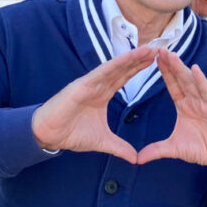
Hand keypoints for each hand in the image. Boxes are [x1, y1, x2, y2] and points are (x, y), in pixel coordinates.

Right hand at [31, 47, 157, 163]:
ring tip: (148, 49)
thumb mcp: (103, 142)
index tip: (155, 61)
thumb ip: (120, 148)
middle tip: (157, 48)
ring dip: (131, 57)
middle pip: (122, 69)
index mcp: (102, 94)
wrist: (48, 135)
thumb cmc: (71, 134)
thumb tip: (135, 158)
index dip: (138, 69)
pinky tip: (129, 57)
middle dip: (139, 59)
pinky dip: (116, 64)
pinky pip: (102, 72)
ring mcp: (89, 83)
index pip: (124, 78)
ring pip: (114, 67)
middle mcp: (97, 85)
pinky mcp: (81, 85)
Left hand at [137, 49, 206, 170]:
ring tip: (172, 55)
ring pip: (192, 82)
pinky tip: (195, 70)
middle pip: (181, 79)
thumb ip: (156, 150)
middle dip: (170, 64)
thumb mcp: (174, 148)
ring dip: (182, 68)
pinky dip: (202, 81)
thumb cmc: (202, 148)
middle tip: (159, 49)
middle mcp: (195, 100)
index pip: (173, 85)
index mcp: (185, 106)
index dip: (164, 73)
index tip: (153, 59)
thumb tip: (137, 159)